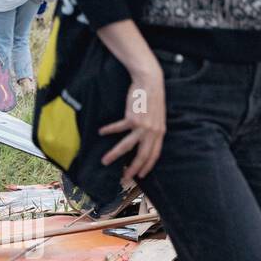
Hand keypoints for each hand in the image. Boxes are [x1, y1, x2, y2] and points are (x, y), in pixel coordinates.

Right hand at [98, 63, 165, 181]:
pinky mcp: (132, 118)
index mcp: (160, 132)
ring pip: (127, 146)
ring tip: (104, 161)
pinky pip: (118, 129)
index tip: (141, 175)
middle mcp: (153, 131)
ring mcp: (143, 126)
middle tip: (124, 178)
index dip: (147, 166)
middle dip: (132, 169)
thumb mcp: (158, 116)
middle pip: (142, 155)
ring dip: (114, 155)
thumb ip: (153, 128)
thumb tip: (146, 139)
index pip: (154, 154)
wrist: (150, 82)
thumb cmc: (152, 98)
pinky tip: (101, 132)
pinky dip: (108, 130)